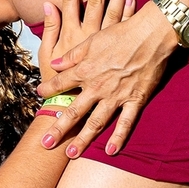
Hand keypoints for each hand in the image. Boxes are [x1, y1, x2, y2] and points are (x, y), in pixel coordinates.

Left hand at [36, 0, 133, 149]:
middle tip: (45, 144)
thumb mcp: (92, 40)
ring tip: (71, 154)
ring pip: (96, 122)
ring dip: (83, 139)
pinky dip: (119, 137)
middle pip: (74, 111)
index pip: (61, 83)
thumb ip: (72, 55)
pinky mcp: (135, 100)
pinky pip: (126, 122)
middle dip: (59, 128)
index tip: (39, 95)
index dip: (48, 89)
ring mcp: (116, 96)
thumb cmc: (121, 33)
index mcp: (86, 70)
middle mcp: (97, 87)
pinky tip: (111, 151)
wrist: (150, 34)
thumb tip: (54, 63)